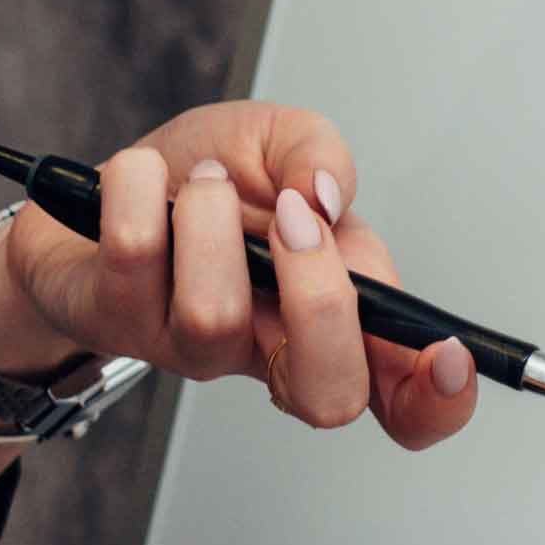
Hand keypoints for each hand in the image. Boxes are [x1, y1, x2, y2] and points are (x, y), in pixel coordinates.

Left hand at [0, 102, 482, 450]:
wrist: (96, 191)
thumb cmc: (199, 180)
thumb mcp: (279, 143)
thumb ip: (322, 155)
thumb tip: (327, 197)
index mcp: (329, 315)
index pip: (401, 395)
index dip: (436, 401)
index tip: (448, 356)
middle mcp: (266, 347)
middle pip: (327, 395)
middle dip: (320, 299)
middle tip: (294, 221)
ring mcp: (189, 346)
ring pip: (213, 318)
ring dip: (212, 219)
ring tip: (204, 182)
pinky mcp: (117, 321)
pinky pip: (136, 258)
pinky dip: (141, 189)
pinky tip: (146, 176)